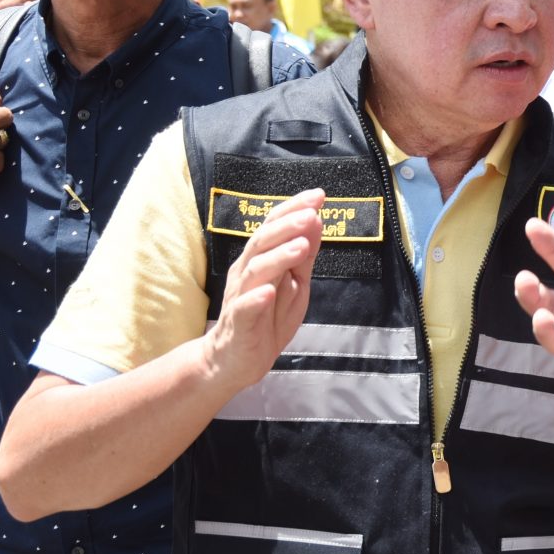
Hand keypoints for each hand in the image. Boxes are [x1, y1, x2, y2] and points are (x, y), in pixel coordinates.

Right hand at [198, 191, 321, 394]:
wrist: (235, 359)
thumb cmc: (266, 317)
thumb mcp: (295, 284)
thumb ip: (304, 256)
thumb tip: (316, 220)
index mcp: (261, 259)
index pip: (275, 227)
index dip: (294, 209)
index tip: (319, 194)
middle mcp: (247, 272)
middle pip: (264, 242)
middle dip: (288, 226)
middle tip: (312, 213)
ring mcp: (241, 296)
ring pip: (257, 270)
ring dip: (280, 256)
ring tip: (302, 245)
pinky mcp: (238, 323)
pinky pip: (245, 308)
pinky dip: (257, 298)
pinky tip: (270, 291)